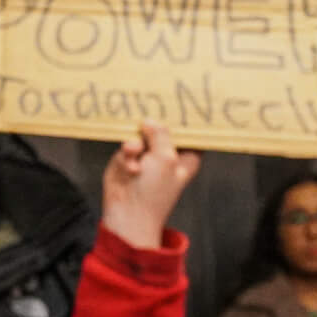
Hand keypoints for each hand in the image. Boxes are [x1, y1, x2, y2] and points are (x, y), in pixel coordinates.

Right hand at [101, 122, 200, 249]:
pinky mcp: (127, 160)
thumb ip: (160, 134)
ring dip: (135, 147)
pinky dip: (125, 157)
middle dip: (154, 126)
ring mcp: (147, 157)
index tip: (182, 101)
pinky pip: (126, 147)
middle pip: (163, 128)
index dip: (186, 118)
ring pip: (140, 136)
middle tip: (150, 121)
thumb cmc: (155, 191)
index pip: (191, 131)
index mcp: (187, 156)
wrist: (128, 214)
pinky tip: (129, 170)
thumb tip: (149, 121)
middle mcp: (168, 154)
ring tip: (136, 166)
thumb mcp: (166, 158)